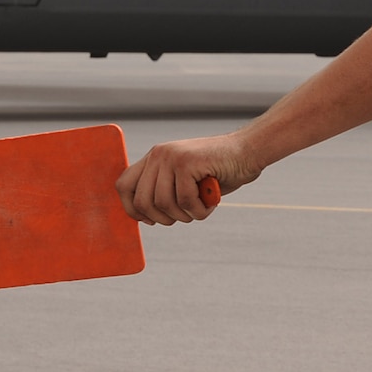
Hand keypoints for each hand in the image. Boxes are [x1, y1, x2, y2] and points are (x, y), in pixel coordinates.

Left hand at [116, 132, 263, 225]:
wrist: (248, 151)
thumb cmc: (219, 171)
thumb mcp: (185, 179)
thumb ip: (164, 190)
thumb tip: (145, 216)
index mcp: (154, 157)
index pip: (124, 185)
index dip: (132, 209)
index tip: (151, 220)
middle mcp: (159, 154)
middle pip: (142, 201)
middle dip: (163, 218)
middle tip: (184, 216)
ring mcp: (172, 156)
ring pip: (163, 204)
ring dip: (184, 215)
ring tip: (201, 207)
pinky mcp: (187, 162)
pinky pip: (184, 201)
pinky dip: (199, 210)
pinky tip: (210, 203)